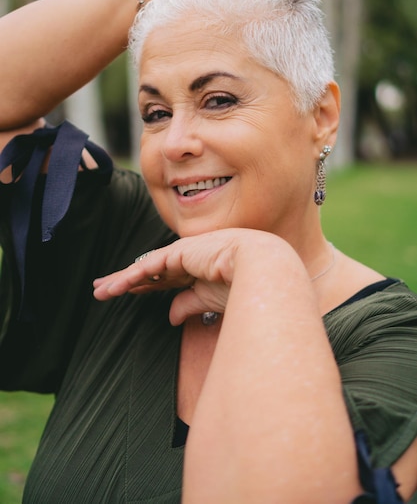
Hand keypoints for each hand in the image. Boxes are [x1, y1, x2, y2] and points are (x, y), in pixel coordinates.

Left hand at [93, 229, 288, 324]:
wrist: (262, 269)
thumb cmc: (245, 286)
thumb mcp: (210, 300)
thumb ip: (188, 305)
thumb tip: (170, 317)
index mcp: (197, 270)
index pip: (164, 280)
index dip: (144, 287)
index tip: (126, 295)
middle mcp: (187, 260)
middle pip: (149, 272)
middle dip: (126, 281)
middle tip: (102, 289)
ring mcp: (183, 254)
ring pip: (145, 269)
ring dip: (122, 280)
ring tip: (100, 291)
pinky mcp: (179, 252)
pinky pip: (150, 266)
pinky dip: (132, 277)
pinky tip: (115, 287)